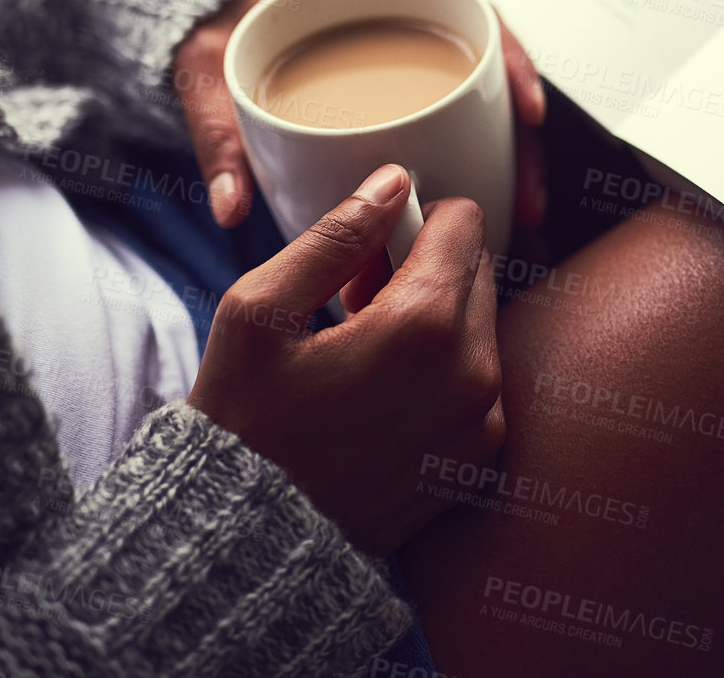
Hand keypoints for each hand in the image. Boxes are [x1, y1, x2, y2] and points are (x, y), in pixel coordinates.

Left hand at [174, 0, 548, 229]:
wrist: (207, 28)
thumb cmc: (214, 39)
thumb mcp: (210, 80)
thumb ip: (221, 138)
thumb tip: (231, 206)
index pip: (467, 7)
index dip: (509, 58)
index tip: (530, 111)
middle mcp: (407, 19)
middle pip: (491, 71)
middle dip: (520, 139)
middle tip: (527, 199)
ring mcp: (417, 60)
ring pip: (485, 104)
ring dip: (510, 158)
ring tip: (520, 217)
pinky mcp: (414, 96)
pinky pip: (465, 122)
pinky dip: (483, 161)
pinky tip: (493, 207)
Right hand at [187, 165, 504, 552]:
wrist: (244, 542)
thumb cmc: (239, 422)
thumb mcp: (258, 311)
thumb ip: (335, 234)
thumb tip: (394, 180)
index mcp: (425, 327)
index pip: (466, 222)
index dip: (412, 222)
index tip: (365, 257)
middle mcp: (474, 374)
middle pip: (477, 271)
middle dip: (424, 269)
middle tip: (354, 302)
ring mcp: (484, 423)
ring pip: (480, 325)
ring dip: (434, 322)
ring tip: (361, 351)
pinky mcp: (480, 458)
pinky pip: (478, 380)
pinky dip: (442, 372)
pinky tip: (380, 393)